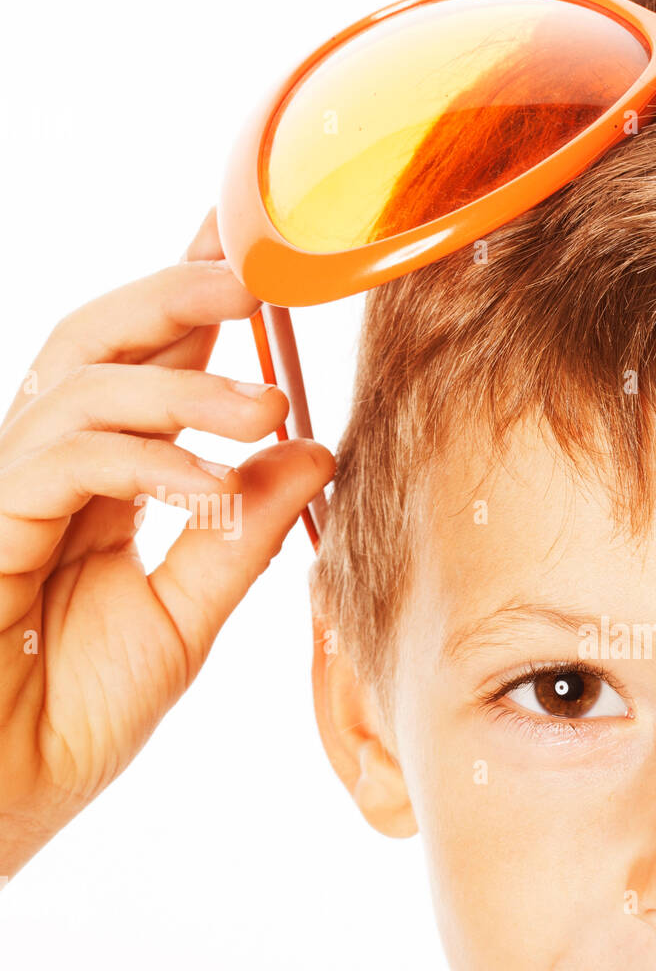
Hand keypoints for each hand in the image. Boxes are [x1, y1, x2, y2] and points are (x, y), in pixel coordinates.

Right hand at [0, 208, 332, 879]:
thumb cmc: (69, 718)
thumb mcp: (183, 618)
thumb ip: (237, 534)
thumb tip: (311, 450)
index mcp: (90, 486)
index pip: (143, 371)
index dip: (193, 305)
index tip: (254, 252)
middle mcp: (42, 471)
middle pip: (94, 341)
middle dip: (175, 295)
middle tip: (259, 283)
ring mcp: (3, 492)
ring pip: (81, 386)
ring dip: (183, 385)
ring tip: (265, 407)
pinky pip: (63, 461)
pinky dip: (148, 464)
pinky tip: (213, 489)